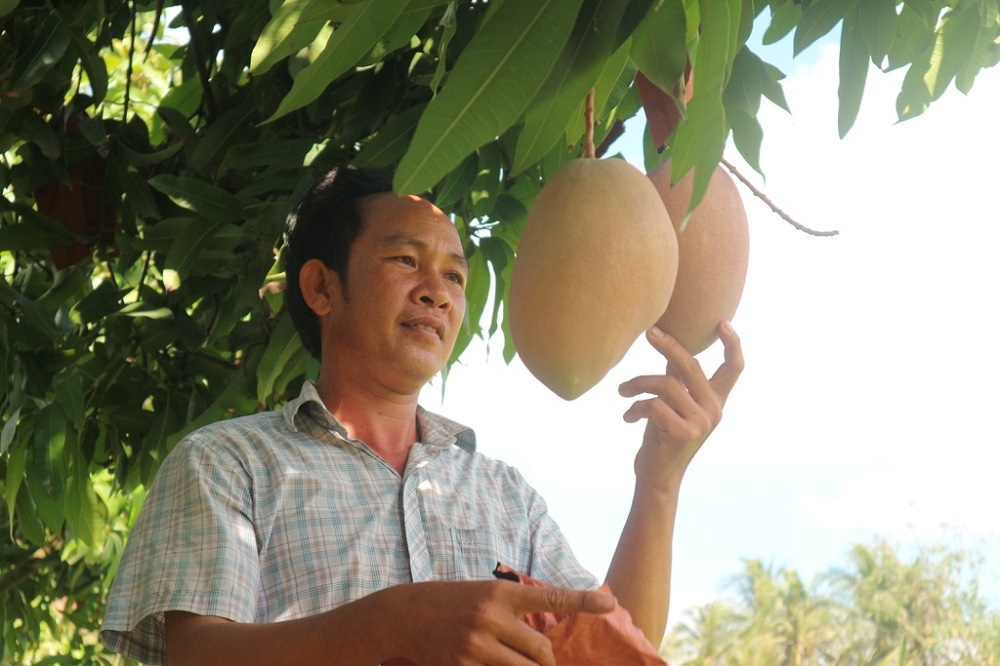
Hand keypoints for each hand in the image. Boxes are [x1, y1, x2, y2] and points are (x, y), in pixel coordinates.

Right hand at [389, 579, 615, 665]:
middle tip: (545, 665)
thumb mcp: (484, 593)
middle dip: (548, 664)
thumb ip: (515, 611)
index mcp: (501, 592)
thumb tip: (546, 642)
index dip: (582, 602)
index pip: (550, 598)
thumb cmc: (452, 602)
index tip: (610, 604)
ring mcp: (476, 645)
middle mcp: (491, 616)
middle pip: (541, 651)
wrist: (403, 615)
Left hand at [618, 321, 743, 492]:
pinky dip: (635, 407)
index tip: (722, 322)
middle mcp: (714, 410)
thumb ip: (677, 380)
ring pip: (666, 384)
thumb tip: (670, 347)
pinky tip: (627, 417)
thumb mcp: (673, 405)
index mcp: (716, 401)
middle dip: (667, 345)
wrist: (657, 477)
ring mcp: (701, 422)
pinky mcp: (684, 433)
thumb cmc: (662, 437)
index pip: (734, 369)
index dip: (733, 344)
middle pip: (690, 365)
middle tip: (648, 332)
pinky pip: (654, 405)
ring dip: (638, 384)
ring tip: (623, 391)